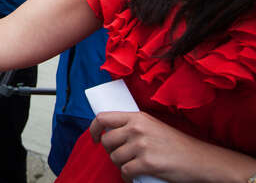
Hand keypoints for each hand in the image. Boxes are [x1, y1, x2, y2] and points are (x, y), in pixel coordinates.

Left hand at [90, 111, 255, 181]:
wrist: (200, 159)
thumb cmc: (177, 144)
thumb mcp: (153, 125)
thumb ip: (133, 125)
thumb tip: (110, 131)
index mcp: (137, 117)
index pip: (103, 118)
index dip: (93, 128)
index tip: (93, 138)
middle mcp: (137, 129)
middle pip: (106, 141)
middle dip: (110, 151)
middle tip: (120, 156)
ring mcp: (141, 145)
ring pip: (115, 158)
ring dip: (120, 165)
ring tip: (130, 166)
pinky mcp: (147, 163)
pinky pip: (125, 172)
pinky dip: (127, 177)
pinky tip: (132, 178)